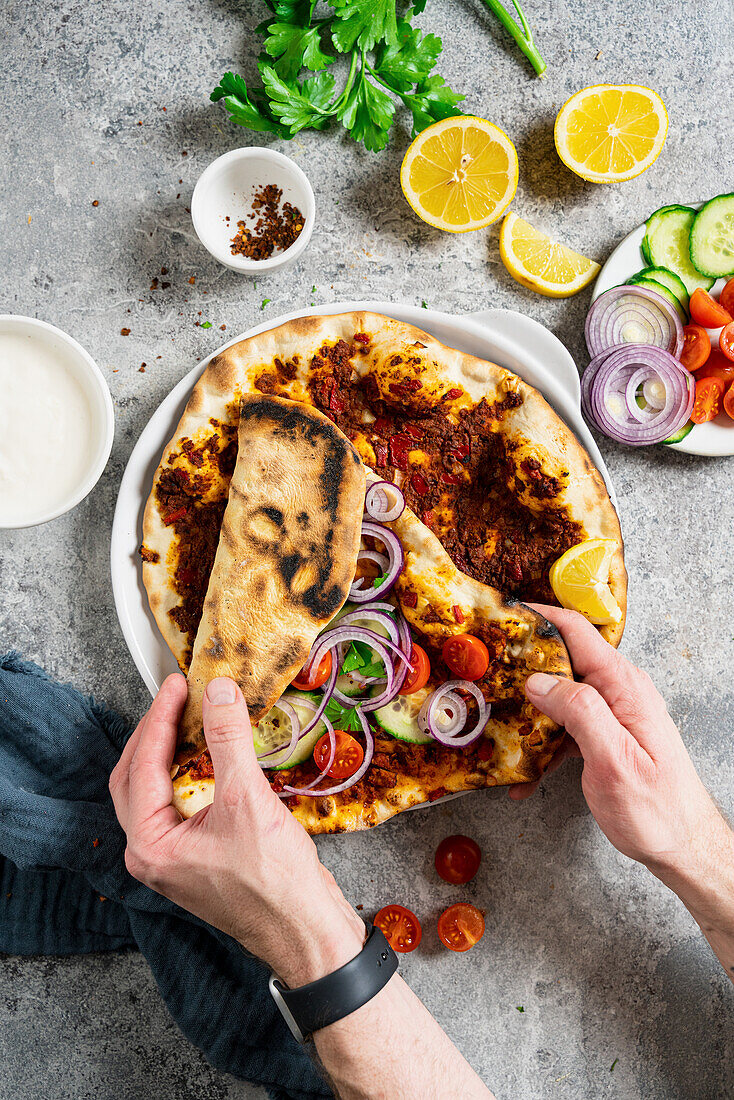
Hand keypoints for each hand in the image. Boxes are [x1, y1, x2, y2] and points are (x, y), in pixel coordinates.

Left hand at [110, 674, 364, 986]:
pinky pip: (180, 802)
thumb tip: (218, 693)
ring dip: (171, 750)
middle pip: (136, 775)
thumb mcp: (247, 800)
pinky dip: (191, 771)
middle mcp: (152, 852)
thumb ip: (228, 740)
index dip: (160, 717)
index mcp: (150, 844)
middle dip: (156, 731)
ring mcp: (173, 856)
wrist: (306, 931)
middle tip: (178, 696)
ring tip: (192, 716)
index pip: (142, 764)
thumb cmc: (275, 884)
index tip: (178, 685)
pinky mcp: (196, 856)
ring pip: (157, 789)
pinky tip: (211, 753)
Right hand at [511, 606, 722, 879]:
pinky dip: (544, 742)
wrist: (683, 845)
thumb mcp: (614, 761)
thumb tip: (539, 680)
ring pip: (559, 693)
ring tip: (498, 728)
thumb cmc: (656, 809)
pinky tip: (527, 773)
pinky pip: (567, 724)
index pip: (575, 631)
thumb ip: (580, 712)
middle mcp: (619, 690)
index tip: (502, 617)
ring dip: (528, 711)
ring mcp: (613, 711)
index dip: (538, 617)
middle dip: (523, 665)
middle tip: (486, 676)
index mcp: (622, 685)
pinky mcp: (606, 733)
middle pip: (562, 658)